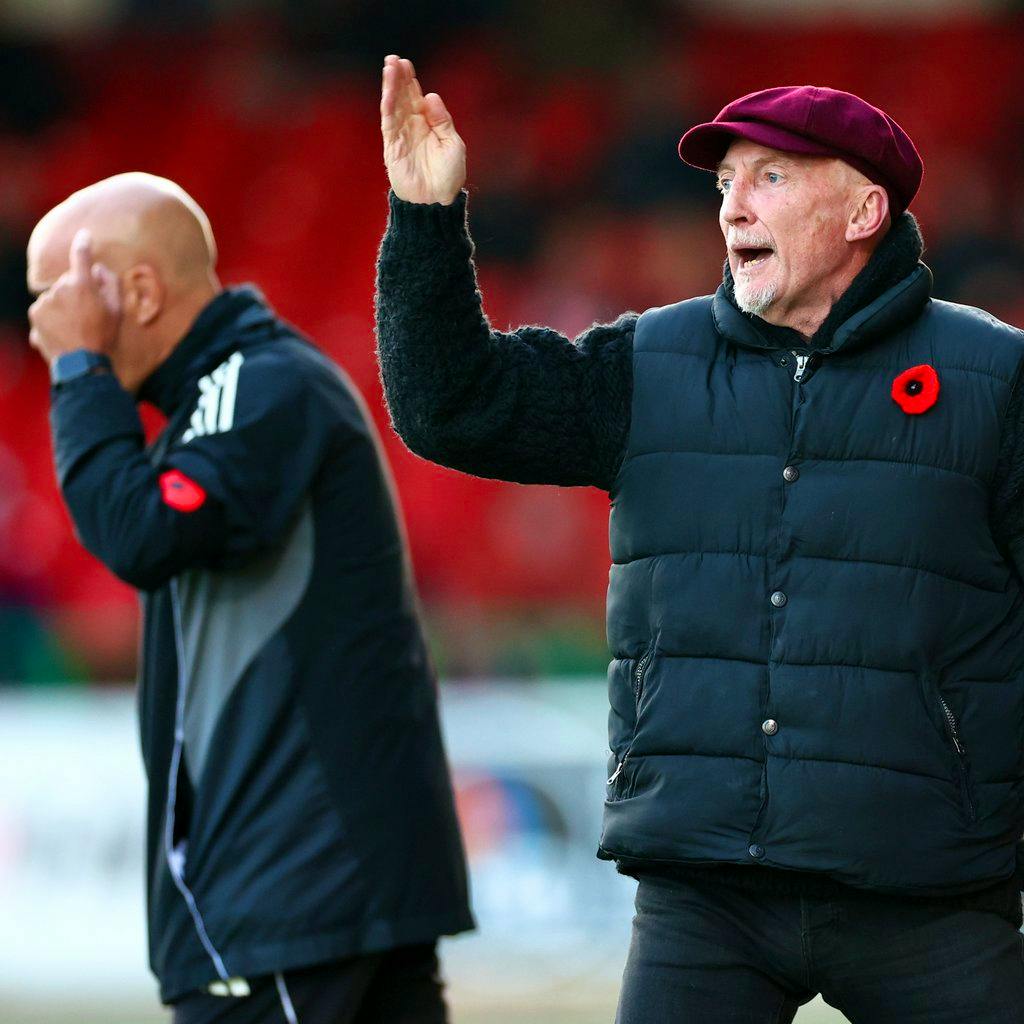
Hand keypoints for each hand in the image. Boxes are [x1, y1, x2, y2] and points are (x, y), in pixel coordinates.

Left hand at [28, 229, 120, 365]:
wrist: (81, 363)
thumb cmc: (102, 336)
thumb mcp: (117, 311)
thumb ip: (110, 284)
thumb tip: (98, 268)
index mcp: (82, 285)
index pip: (81, 255)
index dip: (83, 243)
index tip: (84, 235)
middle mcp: (60, 289)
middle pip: (68, 283)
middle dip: (77, 293)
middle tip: (88, 314)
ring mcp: (45, 302)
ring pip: (55, 298)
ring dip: (63, 307)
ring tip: (75, 327)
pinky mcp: (35, 316)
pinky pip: (45, 312)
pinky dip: (53, 319)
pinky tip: (63, 332)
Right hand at [381, 54, 465, 205]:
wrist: (437, 201)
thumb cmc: (449, 176)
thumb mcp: (453, 144)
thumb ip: (442, 121)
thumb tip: (430, 96)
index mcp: (428, 125)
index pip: (416, 98)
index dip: (411, 82)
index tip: (406, 64)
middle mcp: (412, 128)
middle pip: (402, 98)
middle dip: (398, 79)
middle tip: (394, 59)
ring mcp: (401, 137)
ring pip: (393, 107)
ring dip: (390, 88)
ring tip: (388, 68)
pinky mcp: (393, 148)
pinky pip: (389, 123)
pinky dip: (387, 106)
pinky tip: (387, 92)